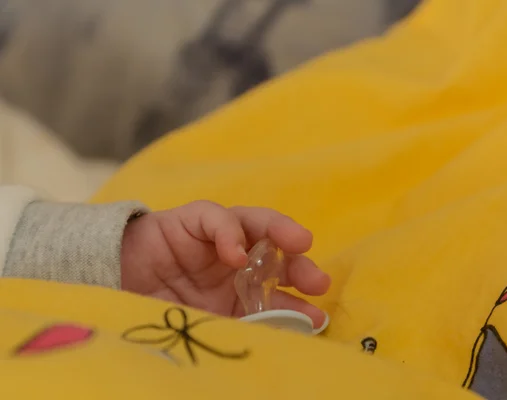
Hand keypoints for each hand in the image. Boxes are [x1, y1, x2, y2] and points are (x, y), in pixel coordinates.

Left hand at [120, 201, 330, 327]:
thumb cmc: (154, 239)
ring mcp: (235, 292)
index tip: (295, 241)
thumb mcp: (183, 218)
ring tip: (317, 317)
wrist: (119, 275)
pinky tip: (297, 333)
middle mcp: (241, 262)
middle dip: (300, 269)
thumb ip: (215, 223)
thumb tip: (240, 254)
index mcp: (232, 232)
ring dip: (298, 304)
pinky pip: (255, 322)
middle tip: (316, 281)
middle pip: (279, 263)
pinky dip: (277, 328)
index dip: (282, 230)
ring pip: (273, 296)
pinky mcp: (226, 318)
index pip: (264, 226)